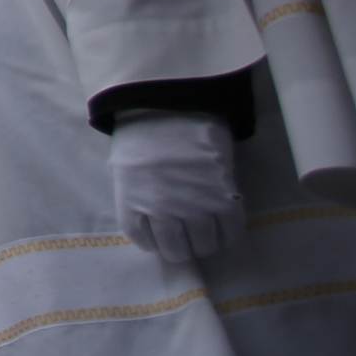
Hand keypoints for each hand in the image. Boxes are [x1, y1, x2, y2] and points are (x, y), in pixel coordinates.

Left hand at [107, 110, 242, 263]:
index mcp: (132, 202)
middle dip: (180, 247)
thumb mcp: (126, 166)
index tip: (161, 236)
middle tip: (187, 237)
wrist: (172, 104)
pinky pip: (230, 233)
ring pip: (203, 246)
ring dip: (205, 243)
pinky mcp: (223, 199)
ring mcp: (194, 207)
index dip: (154, 242)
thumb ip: (135, 195)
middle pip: (175, 251)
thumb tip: (149, 219)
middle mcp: (161, 211)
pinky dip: (228, 235)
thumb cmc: (143, 131)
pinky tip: (224, 226)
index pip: (143, 241)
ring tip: (206, 231)